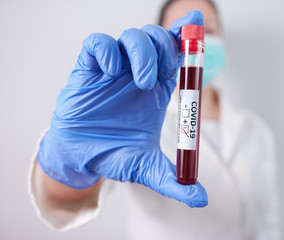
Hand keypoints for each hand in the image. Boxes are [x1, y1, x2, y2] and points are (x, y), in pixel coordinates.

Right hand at [38, 11, 206, 207]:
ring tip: (141, 81)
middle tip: (160, 75)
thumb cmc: (113, 154)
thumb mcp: (145, 167)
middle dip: (165, 46)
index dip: (187, 38)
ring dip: (142, 51)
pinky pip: (98, 44)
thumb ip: (172, 179)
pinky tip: (111, 72)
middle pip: (158, 38)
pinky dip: (107, 51)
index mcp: (157, 89)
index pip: (177, 54)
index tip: (198, 24)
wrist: (80, 157)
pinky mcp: (89, 69)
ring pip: (132, 37)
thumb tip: (201, 199)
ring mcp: (114, 69)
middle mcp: (138, 74)